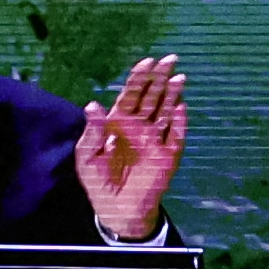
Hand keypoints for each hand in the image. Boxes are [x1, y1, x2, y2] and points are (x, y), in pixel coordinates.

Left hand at [75, 53, 188, 240]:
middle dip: (160, 78)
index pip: (131, 95)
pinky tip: (181, 107)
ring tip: (179, 76)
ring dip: (173, 94)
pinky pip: (177, 134)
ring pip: (166, 111)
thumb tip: (92, 104)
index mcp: (119, 123)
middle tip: (169, 59)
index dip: (139, 78)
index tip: (147, 61)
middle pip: (152, 97)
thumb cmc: (99, 181)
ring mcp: (156, 139)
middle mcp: (140, 126)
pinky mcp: (169, 154)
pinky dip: (179, 122)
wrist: (117, 209)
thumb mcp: (87, 157)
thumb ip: (92, 131)